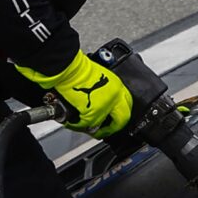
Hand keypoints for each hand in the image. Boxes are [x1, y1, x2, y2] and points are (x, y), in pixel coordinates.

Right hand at [18, 49, 134, 137]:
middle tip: (106, 129)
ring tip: (88, 128)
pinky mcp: (93, 111)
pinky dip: (79, 125)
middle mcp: (115, 96)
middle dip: (114, 127)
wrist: (70, 68)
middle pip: (123, 118)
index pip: (127, 104)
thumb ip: (103, 91)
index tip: (115, 118)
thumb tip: (98, 101)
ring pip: (103, 124)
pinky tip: (73, 123)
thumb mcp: (99, 77)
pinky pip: (88, 124)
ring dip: (95, 128)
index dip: (121, 114)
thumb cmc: (79, 69)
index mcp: (117, 86)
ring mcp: (106, 105)